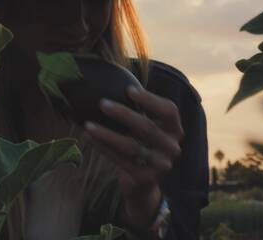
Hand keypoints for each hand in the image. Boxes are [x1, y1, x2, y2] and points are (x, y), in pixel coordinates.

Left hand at [83, 86, 183, 230]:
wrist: (142, 181)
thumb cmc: (140, 143)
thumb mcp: (145, 126)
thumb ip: (138, 109)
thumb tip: (110, 81)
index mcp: (175, 129)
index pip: (169, 110)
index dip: (150, 99)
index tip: (128, 90)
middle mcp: (172, 147)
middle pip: (147, 127)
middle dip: (123, 114)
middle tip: (101, 103)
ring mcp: (161, 165)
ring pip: (131, 146)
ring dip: (106, 134)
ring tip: (87, 124)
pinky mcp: (145, 178)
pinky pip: (121, 160)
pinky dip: (103, 148)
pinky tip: (88, 138)